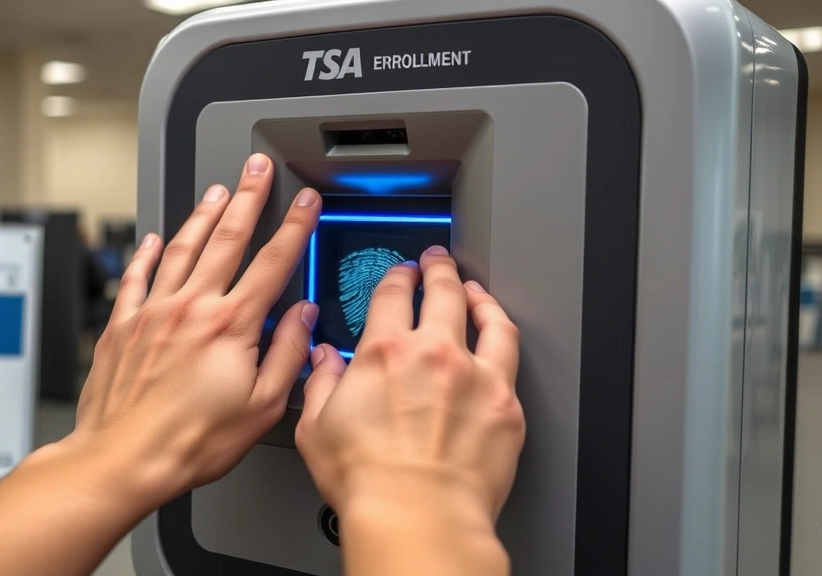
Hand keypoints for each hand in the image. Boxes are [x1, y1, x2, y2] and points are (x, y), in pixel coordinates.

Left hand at [65, 153, 321, 506]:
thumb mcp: (261, 408)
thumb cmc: (190, 443)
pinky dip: (145, 253)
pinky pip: (135, 276)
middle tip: (255, 168)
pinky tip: (152, 239)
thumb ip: (287, 355)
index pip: (272, 262)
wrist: (124, 458)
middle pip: (227, 238)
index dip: (294, 226)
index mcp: (231, 326)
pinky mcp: (123, 325)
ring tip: (216, 190)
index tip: (304, 202)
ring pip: (182, 247)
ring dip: (202, 214)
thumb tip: (303, 320)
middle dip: (247, 197)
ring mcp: (153, 311)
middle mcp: (191, 308)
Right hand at [296, 246, 524, 526]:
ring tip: (474, 289)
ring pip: (485, 316)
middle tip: (436, 262)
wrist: (417, 517)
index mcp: (383, 353)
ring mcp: (475, 375)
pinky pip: (510, 353)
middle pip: (442, 291)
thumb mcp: (316, 429)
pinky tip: (498, 334)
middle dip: (438, 268)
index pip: (392, 294)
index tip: (399, 275)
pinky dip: (502, 333)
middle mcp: (433, 354)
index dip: (396, 277)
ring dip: (478, 295)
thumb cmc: (368, 483)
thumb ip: (321, 384)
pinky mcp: (505, 403)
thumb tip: (323, 360)